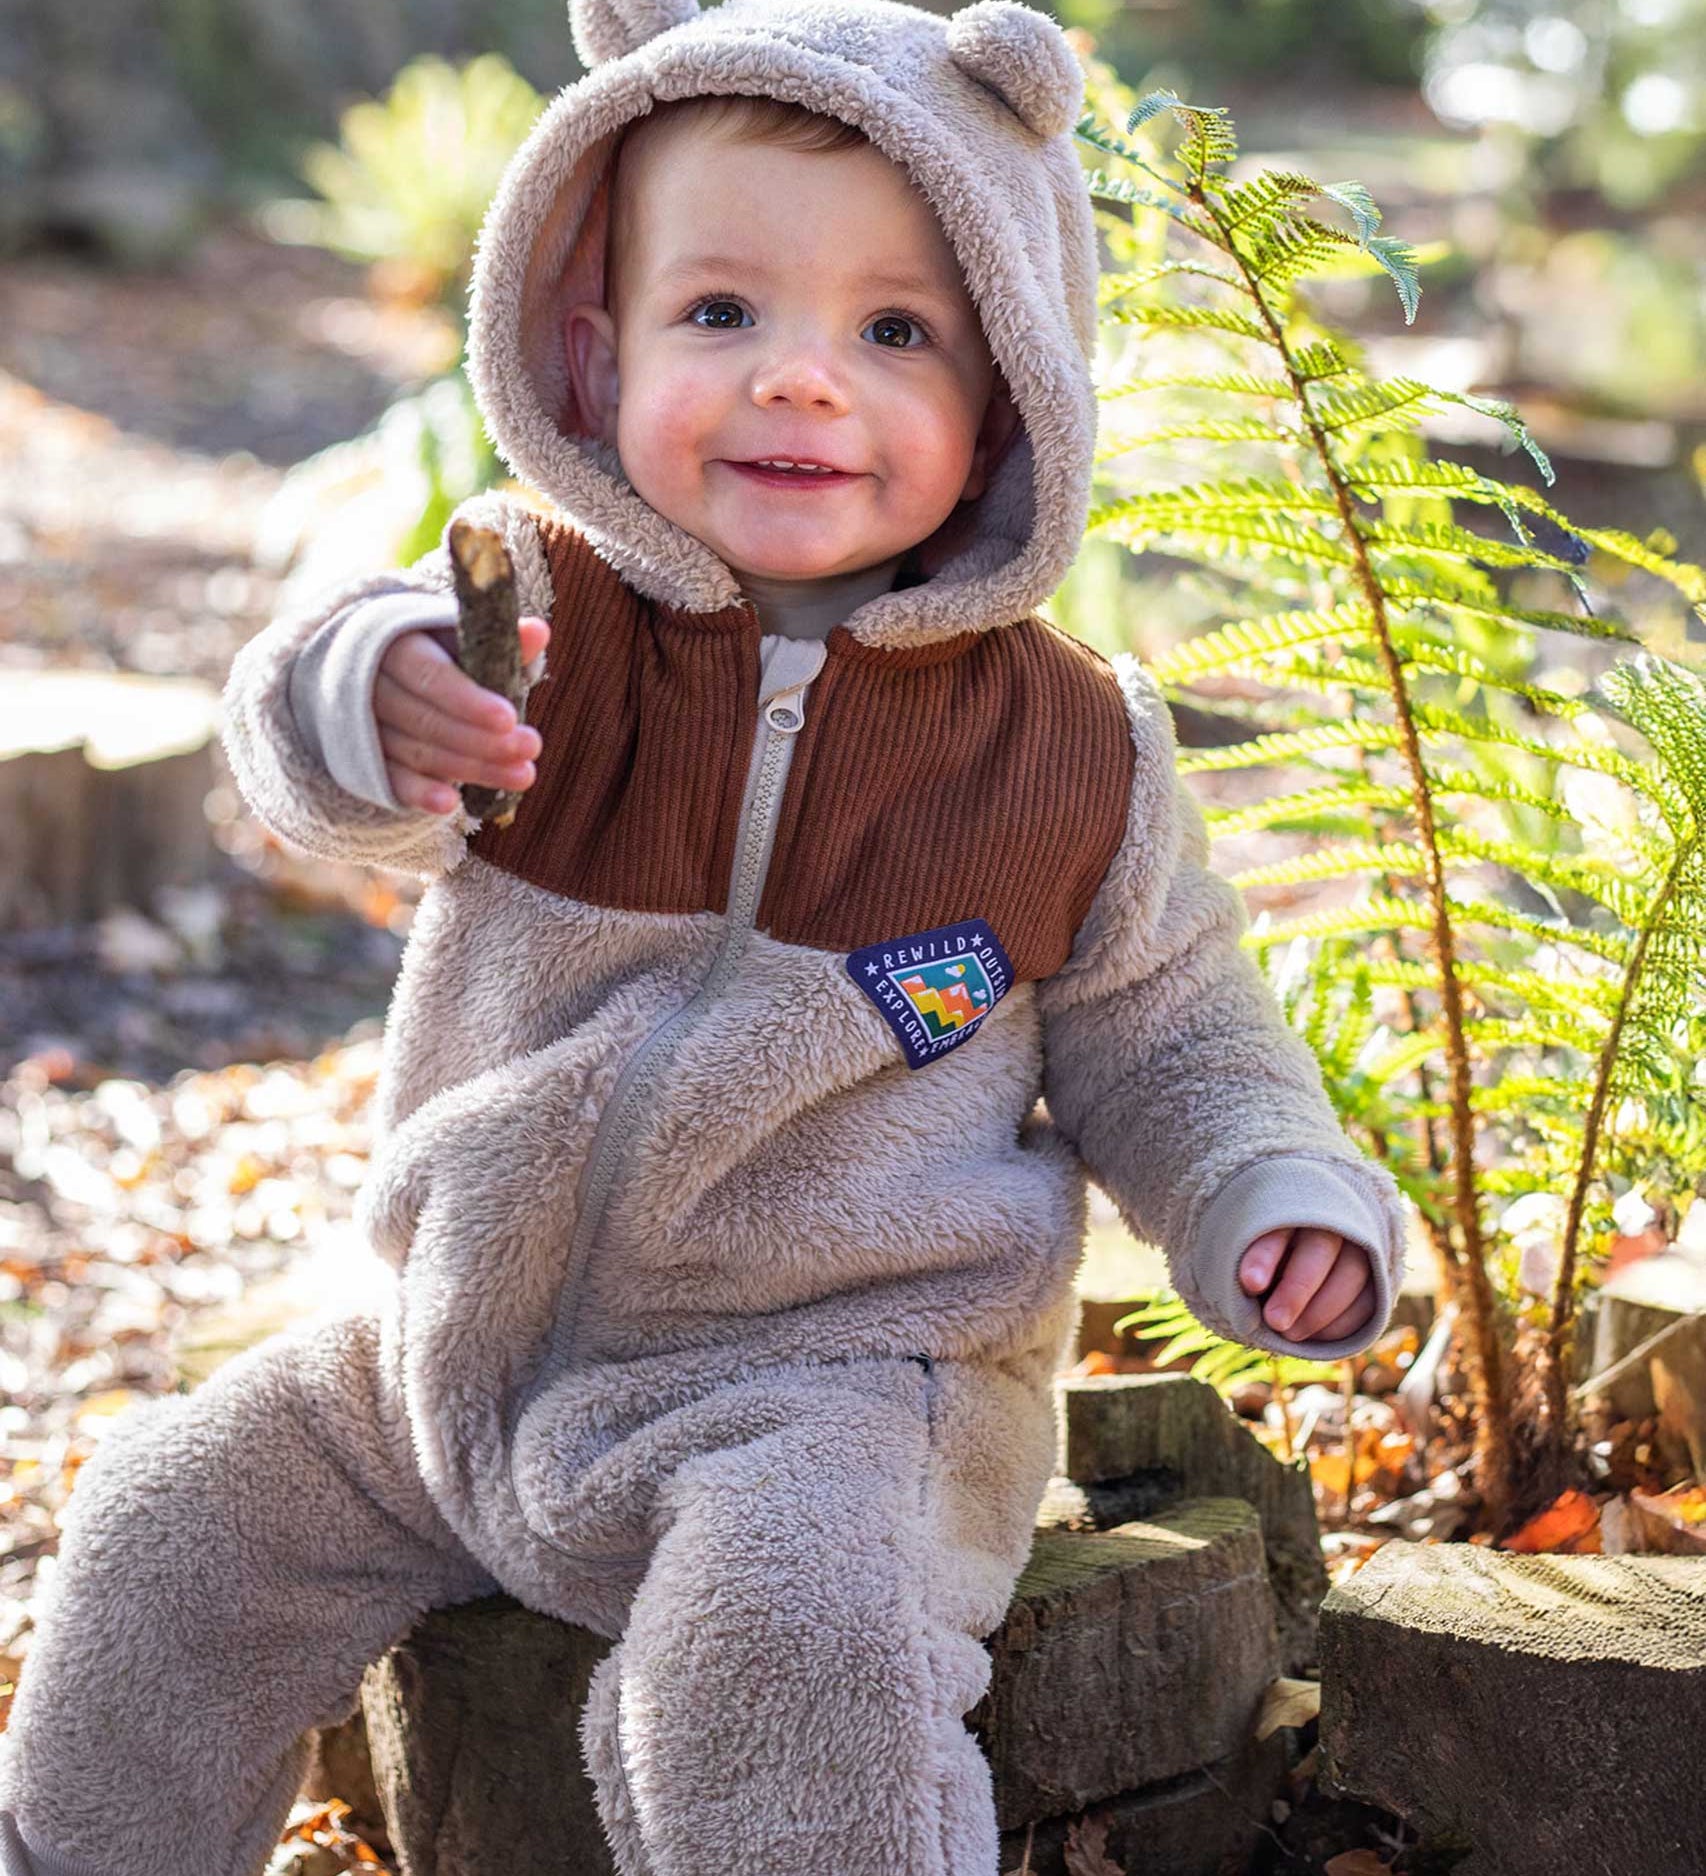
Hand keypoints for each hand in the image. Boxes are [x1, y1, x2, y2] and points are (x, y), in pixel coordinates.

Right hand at [376, 616, 550, 812]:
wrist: (379, 672)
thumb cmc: (437, 652)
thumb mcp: (462, 638)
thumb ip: (499, 639)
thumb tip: (538, 631)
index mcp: (396, 647)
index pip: (430, 676)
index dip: (468, 700)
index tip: (509, 718)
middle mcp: (374, 688)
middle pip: (428, 720)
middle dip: (482, 740)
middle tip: (531, 747)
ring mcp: (368, 728)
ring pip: (420, 752)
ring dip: (472, 768)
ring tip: (522, 775)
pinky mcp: (370, 762)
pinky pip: (393, 781)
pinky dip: (420, 793)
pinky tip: (450, 804)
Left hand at [1237, 1227, 1374, 1342]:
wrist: (1299, 1254)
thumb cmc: (1265, 1257)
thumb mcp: (1248, 1253)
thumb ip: (1252, 1270)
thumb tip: (1250, 1294)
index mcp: (1288, 1206)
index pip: (1279, 1224)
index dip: (1265, 1255)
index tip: (1249, 1284)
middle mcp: (1327, 1220)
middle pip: (1320, 1247)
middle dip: (1297, 1288)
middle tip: (1274, 1321)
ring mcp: (1357, 1245)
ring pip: (1352, 1273)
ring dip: (1321, 1310)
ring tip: (1290, 1334)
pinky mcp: (1375, 1274)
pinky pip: (1369, 1299)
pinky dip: (1344, 1323)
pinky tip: (1317, 1338)